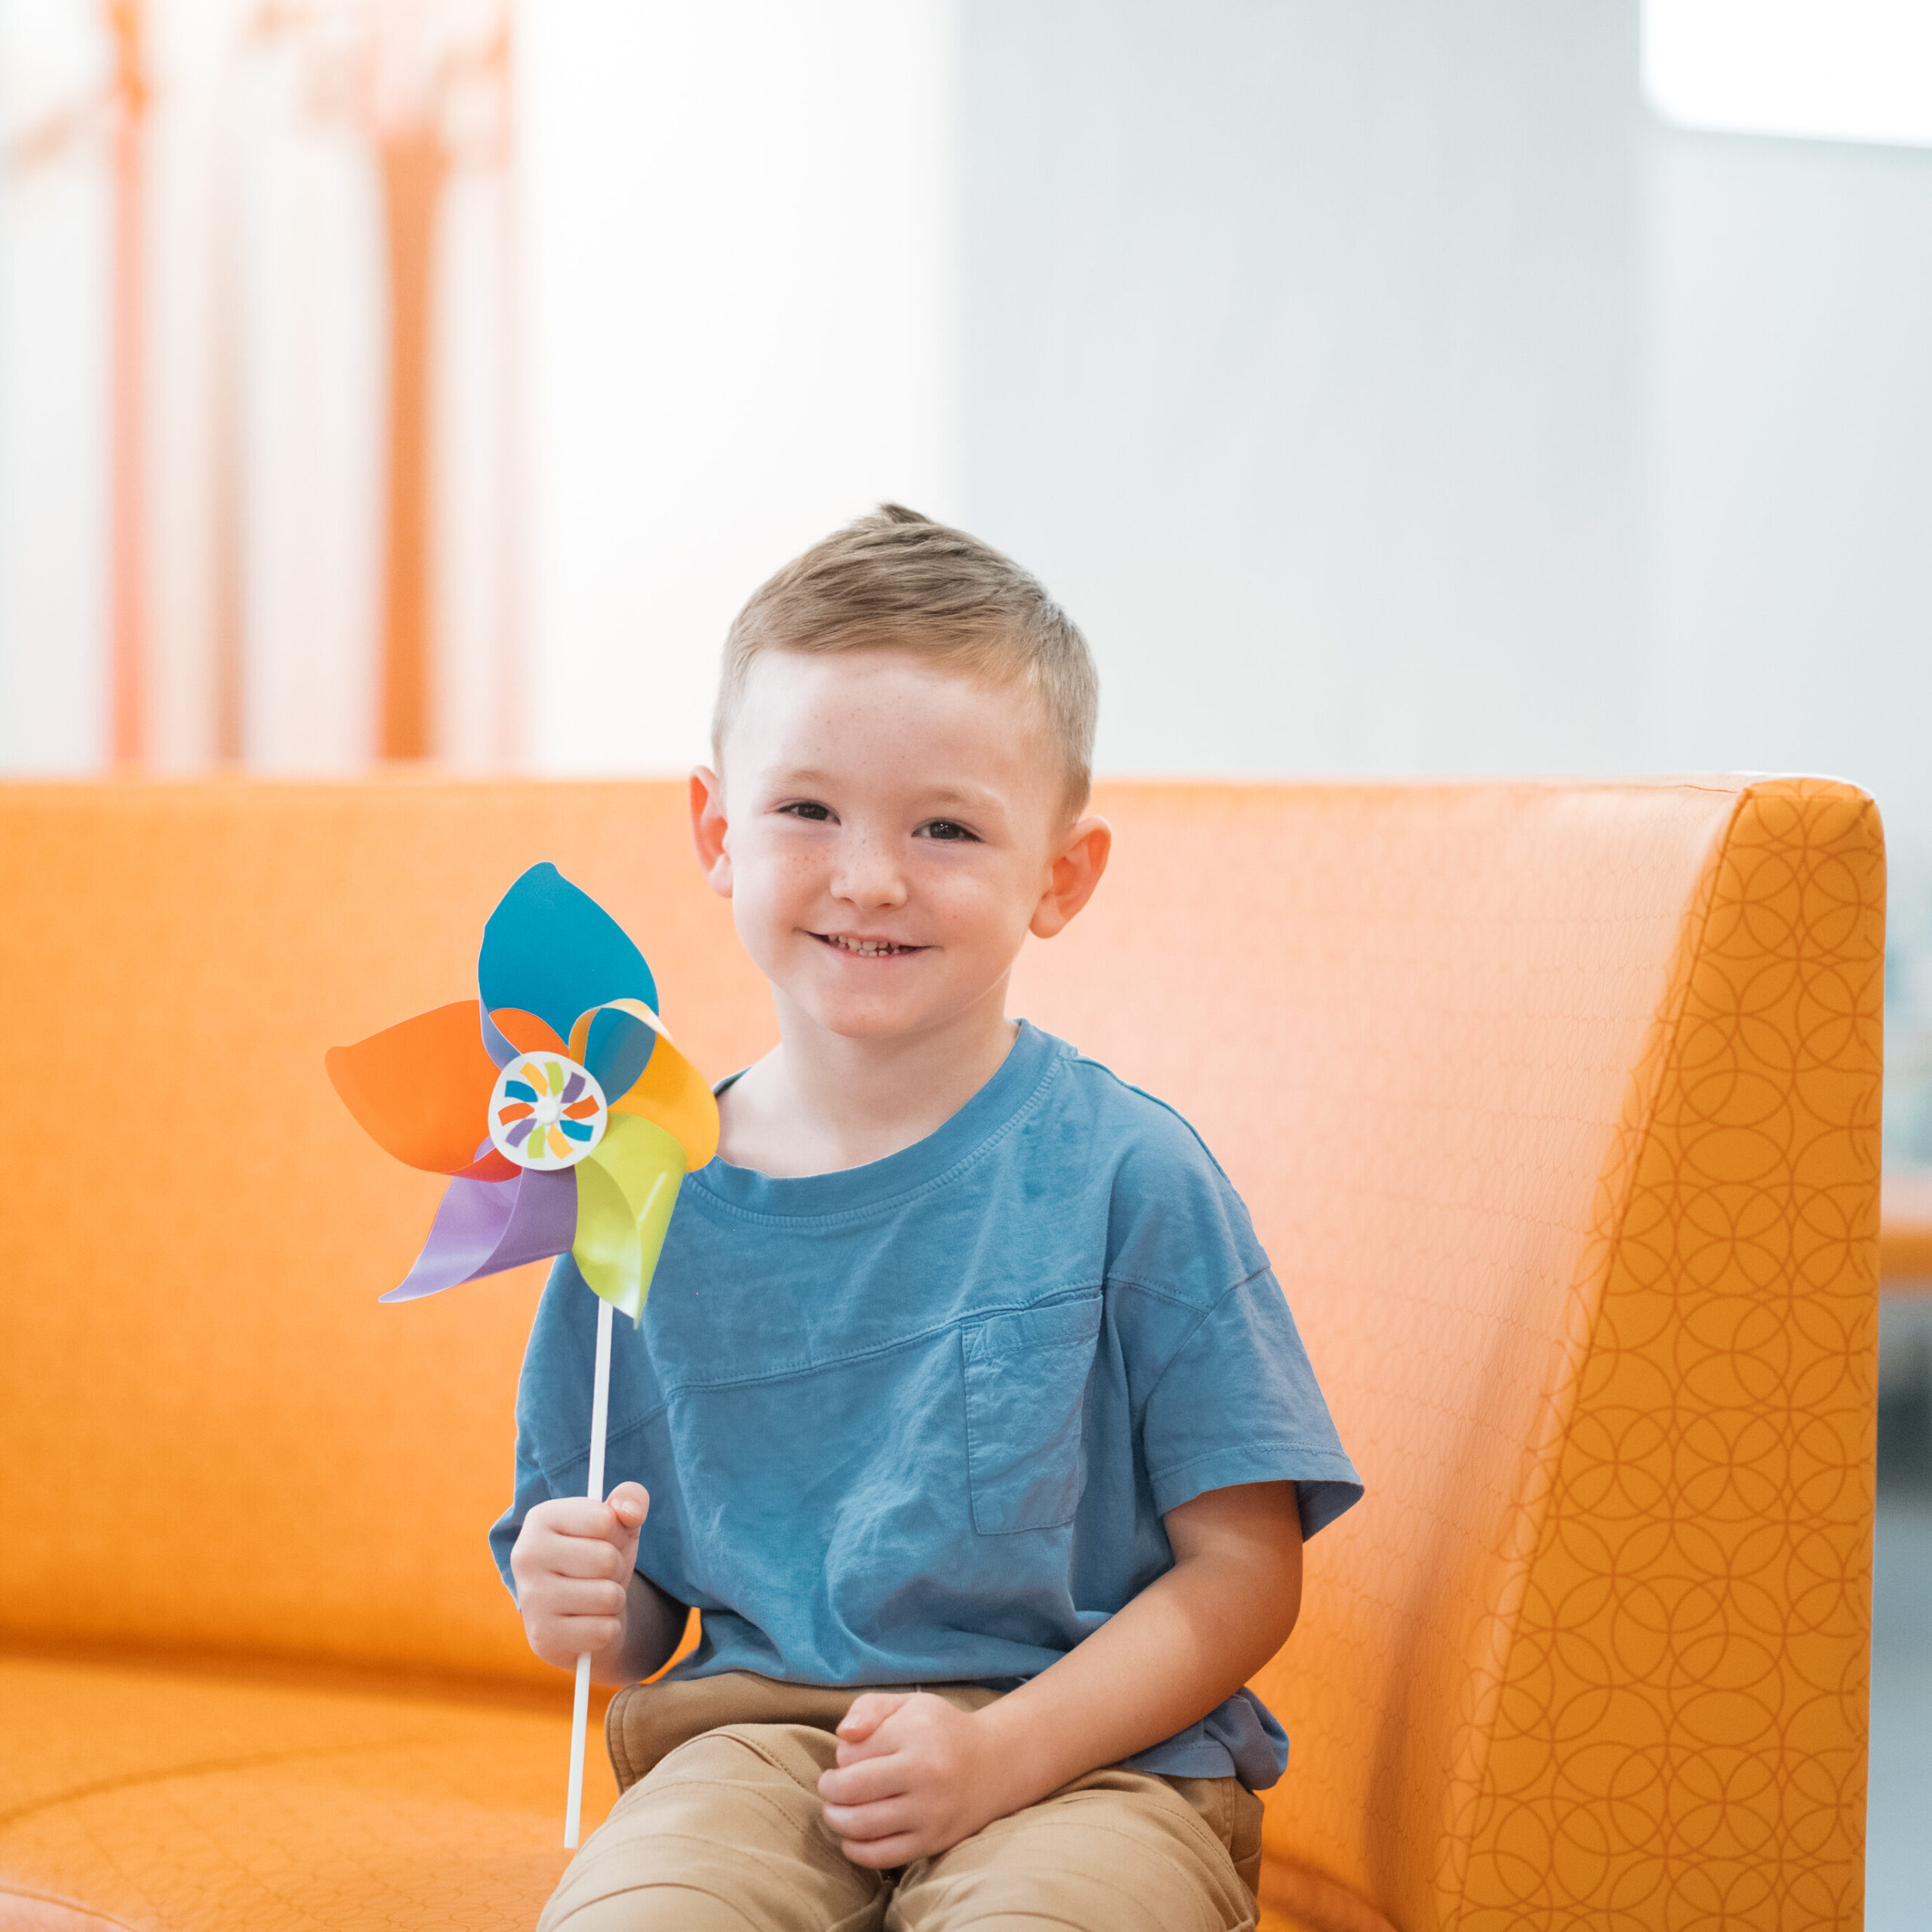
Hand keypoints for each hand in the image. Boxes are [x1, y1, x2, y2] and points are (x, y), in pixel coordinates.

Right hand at [508, 1480, 648, 1675]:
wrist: (581, 1613)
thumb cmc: (600, 1557)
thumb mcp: (620, 1523)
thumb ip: (631, 1499)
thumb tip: (632, 1512)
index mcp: (541, 1517)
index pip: (605, 1520)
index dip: (618, 1533)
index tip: (602, 1540)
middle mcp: (526, 1555)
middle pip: (607, 1559)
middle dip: (617, 1568)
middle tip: (599, 1574)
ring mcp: (530, 1598)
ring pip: (608, 1596)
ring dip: (613, 1599)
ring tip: (594, 1597)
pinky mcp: (542, 1637)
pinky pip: (603, 1631)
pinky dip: (607, 1629)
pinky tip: (587, 1623)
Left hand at [817, 1692, 1021, 1865]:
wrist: (993, 1765)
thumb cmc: (939, 1731)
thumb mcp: (907, 1704)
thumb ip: (868, 1708)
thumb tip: (843, 1735)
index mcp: (916, 1733)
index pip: (851, 1752)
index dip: (841, 1755)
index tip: (851, 1755)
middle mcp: (925, 1773)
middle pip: (850, 1790)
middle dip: (829, 1789)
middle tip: (830, 1786)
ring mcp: (930, 1812)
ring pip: (861, 1825)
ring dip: (836, 1819)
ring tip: (836, 1809)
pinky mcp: (932, 1842)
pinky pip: (880, 1856)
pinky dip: (855, 1849)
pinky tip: (851, 1836)